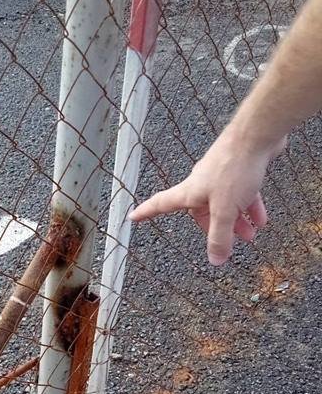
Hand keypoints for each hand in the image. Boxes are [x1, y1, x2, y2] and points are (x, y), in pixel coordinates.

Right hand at [131, 129, 283, 265]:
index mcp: (190, 192)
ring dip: (236, 221)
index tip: (133, 216)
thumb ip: (220, 236)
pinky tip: (261, 219)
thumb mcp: (225, 210)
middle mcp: (202, 183)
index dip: (146, 212)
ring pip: (225, 204)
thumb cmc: (234, 167)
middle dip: (214, 228)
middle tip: (224, 243)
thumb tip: (215, 259)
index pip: (161, 204)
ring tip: (250, 235)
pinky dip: (251, 207)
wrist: (258, 135)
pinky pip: (242, 194)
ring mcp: (221, 176)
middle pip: (200, 211)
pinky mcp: (240, 170)